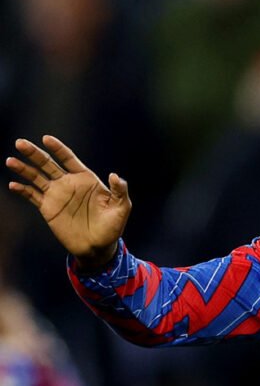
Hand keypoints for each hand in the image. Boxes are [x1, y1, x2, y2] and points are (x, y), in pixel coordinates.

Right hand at [6, 136, 130, 268]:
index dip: (58, 148)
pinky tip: (13, 185)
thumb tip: (114, 175)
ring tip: (10, 161)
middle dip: (34, 153)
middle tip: (20, 143)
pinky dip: (22, 190)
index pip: (69, 159)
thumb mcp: (121, 208)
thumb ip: (119, 191)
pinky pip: (32, 196)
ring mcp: (57, 195)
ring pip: (36, 177)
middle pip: (48, 164)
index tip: (46, 139)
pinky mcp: (48, 208)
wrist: (98, 246)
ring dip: (23, 169)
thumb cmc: (112, 226)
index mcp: (85, 178)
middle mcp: (68, 183)